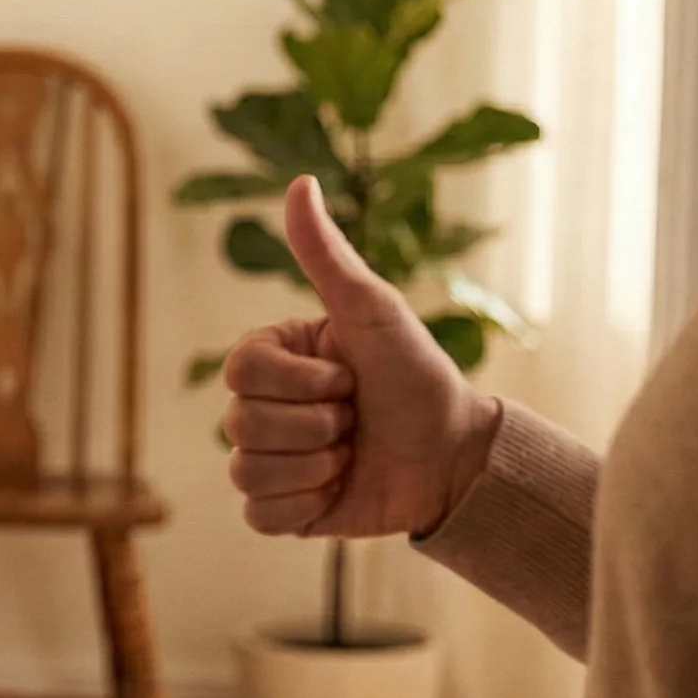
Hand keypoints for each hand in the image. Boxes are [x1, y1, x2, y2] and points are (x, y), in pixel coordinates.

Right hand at [223, 176, 502, 537]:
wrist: (456, 455)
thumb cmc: (416, 374)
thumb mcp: (372, 310)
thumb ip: (326, 253)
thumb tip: (300, 182)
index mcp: (272, 360)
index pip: (241, 373)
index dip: (301, 382)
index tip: (347, 376)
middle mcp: (261, 408)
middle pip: (240, 423)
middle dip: (316, 425)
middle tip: (356, 418)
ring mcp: (268, 461)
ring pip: (247, 471)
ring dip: (315, 466)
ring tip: (351, 455)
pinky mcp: (281, 510)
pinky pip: (258, 514)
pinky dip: (304, 505)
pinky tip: (337, 489)